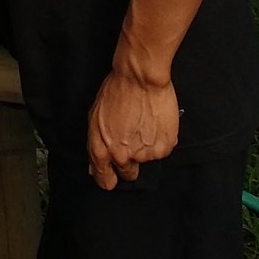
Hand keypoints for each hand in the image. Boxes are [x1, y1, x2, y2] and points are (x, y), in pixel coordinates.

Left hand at [85, 69, 179, 189]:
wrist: (141, 78)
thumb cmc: (116, 92)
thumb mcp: (95, 118)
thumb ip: (96, 146)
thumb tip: (95, 167)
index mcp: (101, 150)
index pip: (105, 180)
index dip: (109, 178)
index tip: (112, 176)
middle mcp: (121, 156)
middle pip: (127, 174)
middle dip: (129, 163)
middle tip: (132, 141)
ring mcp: (144, 154)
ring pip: (145, 160)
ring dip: (145, 148)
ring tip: (144, 124)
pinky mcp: (164, 149)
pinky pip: (161, 152)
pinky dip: (159, 141)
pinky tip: (155, 124)